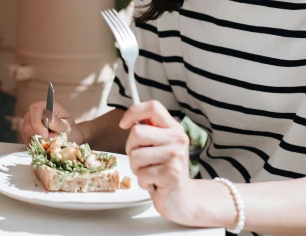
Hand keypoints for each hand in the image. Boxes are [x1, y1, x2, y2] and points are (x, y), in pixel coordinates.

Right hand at [19, 100, 83, 144]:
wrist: (70, 136)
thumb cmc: (70, 130)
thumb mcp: (68, 127)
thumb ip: (58, 123)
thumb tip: (49, 118)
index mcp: (49, 105)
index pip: (35, 108)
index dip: (37, 122)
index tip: (45, 134)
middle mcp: (38, 110)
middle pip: (28, 120)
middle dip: (37, 132)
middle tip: (50, 138)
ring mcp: (32, 118)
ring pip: (25, 128)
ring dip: (36, 137)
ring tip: (48, 139)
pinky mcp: (28, 127)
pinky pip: (25, 135)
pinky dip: (33, 141)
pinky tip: (42, 142)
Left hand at [120, 101, 195, 224]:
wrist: (182, 198)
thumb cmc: (164, 169)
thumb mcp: (160, 145)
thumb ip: (149, 130)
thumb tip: (129, 119)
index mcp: (174, 128)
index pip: (153, 107)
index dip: (133, 112)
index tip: (124, 124)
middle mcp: (178, 139)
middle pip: (137, 132)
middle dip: (131, 148)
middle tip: (143, 160)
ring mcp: (176, 156)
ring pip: (135, 155)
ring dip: (137, 168)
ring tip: (150, 172)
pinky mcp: (171, 174)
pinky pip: (141, 173)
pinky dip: (143, 181)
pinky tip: (154, 183)